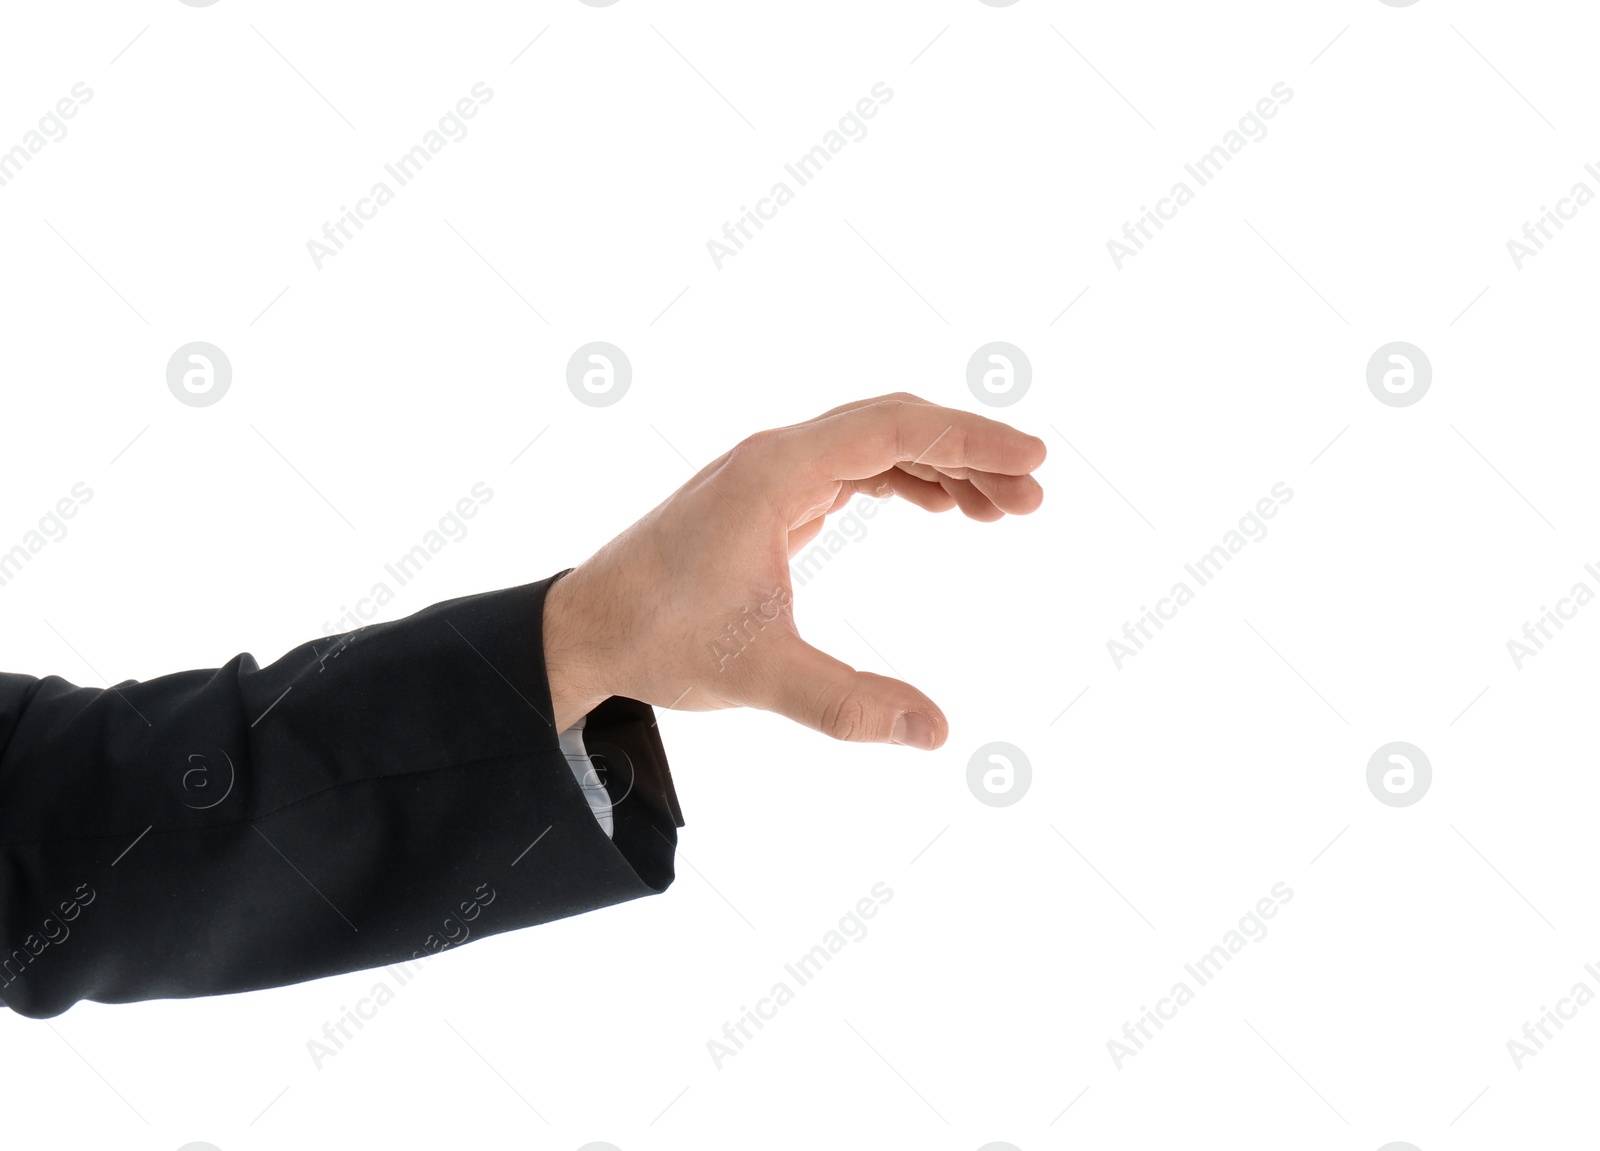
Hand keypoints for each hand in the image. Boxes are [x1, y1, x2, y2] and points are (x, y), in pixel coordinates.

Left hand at [541, 393, 1046, 747]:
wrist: (587, 630)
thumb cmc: (660, 641)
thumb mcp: (760, 677)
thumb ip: (848, 706)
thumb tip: (939, 733)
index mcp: (774, 472)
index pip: (895, 429)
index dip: (971, 438)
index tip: (1033, 461)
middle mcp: (774, 455)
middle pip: (894, 424)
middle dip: (969, 451)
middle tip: (1033, 498)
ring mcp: (769, 471)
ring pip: (875, 444)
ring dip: (940, 468)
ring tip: (1003, 512)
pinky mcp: (766, 495)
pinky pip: (851, 467)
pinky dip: (902, 481)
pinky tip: (938, 508)